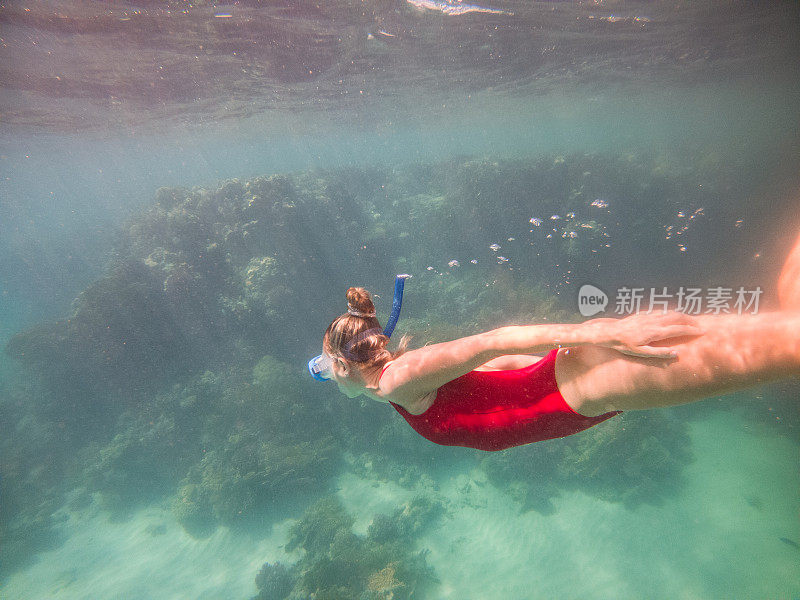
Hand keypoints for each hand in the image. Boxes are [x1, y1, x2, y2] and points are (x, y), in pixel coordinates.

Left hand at [584, 312, 704, 358]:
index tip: (702, 331)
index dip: (691, 330)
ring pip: (669, 312)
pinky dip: (671, 313)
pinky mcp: (643, 314)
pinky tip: (673, 316)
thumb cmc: (624, 345)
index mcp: (655, 332)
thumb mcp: (640, 353)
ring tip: (690, 320)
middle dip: (690, 320)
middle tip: (700, 324)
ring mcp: (648, 316)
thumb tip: (676, 354)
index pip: (678, 329)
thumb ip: (659, 353)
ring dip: (682, 316)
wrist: (609, 332)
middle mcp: (653, 322)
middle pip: (677, 317)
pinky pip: (661, 311)